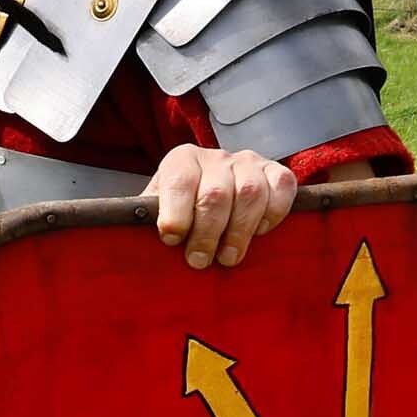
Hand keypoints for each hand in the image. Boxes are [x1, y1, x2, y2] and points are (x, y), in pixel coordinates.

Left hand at [148, 143, 299, 269]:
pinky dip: (273, 213)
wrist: (211, 196)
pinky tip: (260, 232)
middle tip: (199, 261)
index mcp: (182, 160)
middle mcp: (216, 156)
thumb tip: (135, 240)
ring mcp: (249, 162)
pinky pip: (282, 187)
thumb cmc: (182, 214)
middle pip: (215, 193)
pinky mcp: (276, 172)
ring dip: (239, 232)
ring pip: (249, 193)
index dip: (176, 213)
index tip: (172, 239)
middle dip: (207, 233)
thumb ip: (148, 221)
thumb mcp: (158, 212)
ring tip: (228, 258)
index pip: (179, 181)